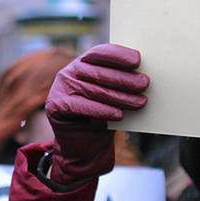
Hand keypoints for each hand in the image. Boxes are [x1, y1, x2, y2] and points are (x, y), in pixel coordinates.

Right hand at [44, 44, 148, 184]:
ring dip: (120, 97)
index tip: (137, 60)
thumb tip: (143, 74)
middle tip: (145, 84)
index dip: (118, 55)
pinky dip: (102, 111)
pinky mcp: (55, 105)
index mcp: (83, 63)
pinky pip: (81, 106)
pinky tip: (119, 115)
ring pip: (93, 90)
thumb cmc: (103, 117)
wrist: (84, 147)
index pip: (99, 53)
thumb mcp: (113, 96)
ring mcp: (60, 88)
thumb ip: (121, 83)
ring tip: (140, 102)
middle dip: (124, 79)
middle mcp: (69, 72)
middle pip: (98, 72)